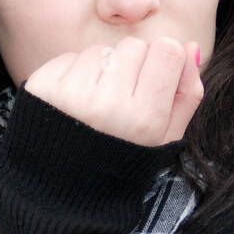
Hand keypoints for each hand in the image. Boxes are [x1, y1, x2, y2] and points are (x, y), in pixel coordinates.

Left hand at [23, 36, 203, 146]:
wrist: (59, 186)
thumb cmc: (119, 158)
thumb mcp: (163, 139)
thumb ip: (185, 95)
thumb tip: (189, 46)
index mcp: (144, 119)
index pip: (167, 50)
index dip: (164, 60)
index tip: (154, 79)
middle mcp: (108, 105)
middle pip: (134, 46)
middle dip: (132, 65)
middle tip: (121, 97)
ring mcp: (71, 94)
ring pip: (102, 50)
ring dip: (103, 68)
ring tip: (96, 103)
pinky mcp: (43, 87)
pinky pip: (71, 57)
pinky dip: (76, 73)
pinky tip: (74, 102)